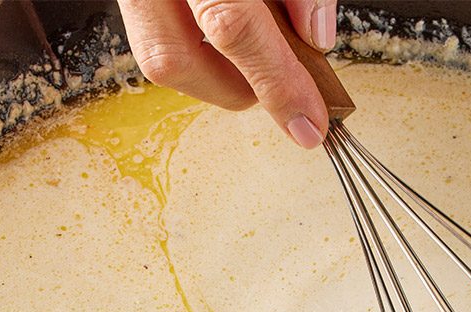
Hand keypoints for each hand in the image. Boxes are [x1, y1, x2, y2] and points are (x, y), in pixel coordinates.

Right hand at [119, 1, 336, 148]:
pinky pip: (156, 39)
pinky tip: (222, 39)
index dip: (276, 83)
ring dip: (216, 72)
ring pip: (161, 60)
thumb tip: (314, 38)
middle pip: (178, 62)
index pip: (232, 28)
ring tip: (252, 54)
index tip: (309, 123)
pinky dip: (196, 50)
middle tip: (280, 80)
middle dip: (238, 88)